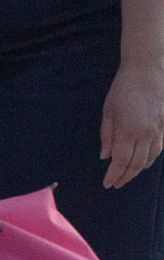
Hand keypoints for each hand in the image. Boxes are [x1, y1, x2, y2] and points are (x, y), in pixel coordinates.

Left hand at [101, 63, 163, 188]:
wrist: (148, 69)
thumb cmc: (123, 89)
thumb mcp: (108, 113)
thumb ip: (107, 137)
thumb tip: (106, 157)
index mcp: (129, 131)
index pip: (120, 162)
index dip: (114, 175)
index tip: (107, 184)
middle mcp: (147, 133)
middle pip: (137, 164)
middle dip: (126, 176)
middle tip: (116, 184)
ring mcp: (160, 129)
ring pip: (151, 158)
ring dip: (139, 169)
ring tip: (128, 175)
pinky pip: (160, 147)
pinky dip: (152, 157)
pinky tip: (145, 161)